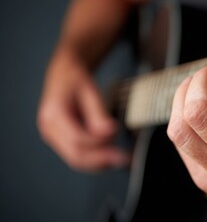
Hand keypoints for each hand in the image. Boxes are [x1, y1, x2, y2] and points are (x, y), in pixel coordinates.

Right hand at [37, 52, 128, 171]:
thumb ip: (98, 113)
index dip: (100, 142)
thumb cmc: (75, 79)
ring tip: (122, 159)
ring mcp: (54, 138)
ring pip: (77, 160)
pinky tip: (111, 156)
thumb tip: (110, 132)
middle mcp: (50, 130)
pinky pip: (78, 156)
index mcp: (53, 115)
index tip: (118, 137)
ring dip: (100, 163)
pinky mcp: (62, 141)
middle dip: (102, 160)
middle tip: (125, 158)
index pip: (77, 139)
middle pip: (76, 155)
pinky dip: (95, 159)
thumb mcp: (90, 90)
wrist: (64, 74)